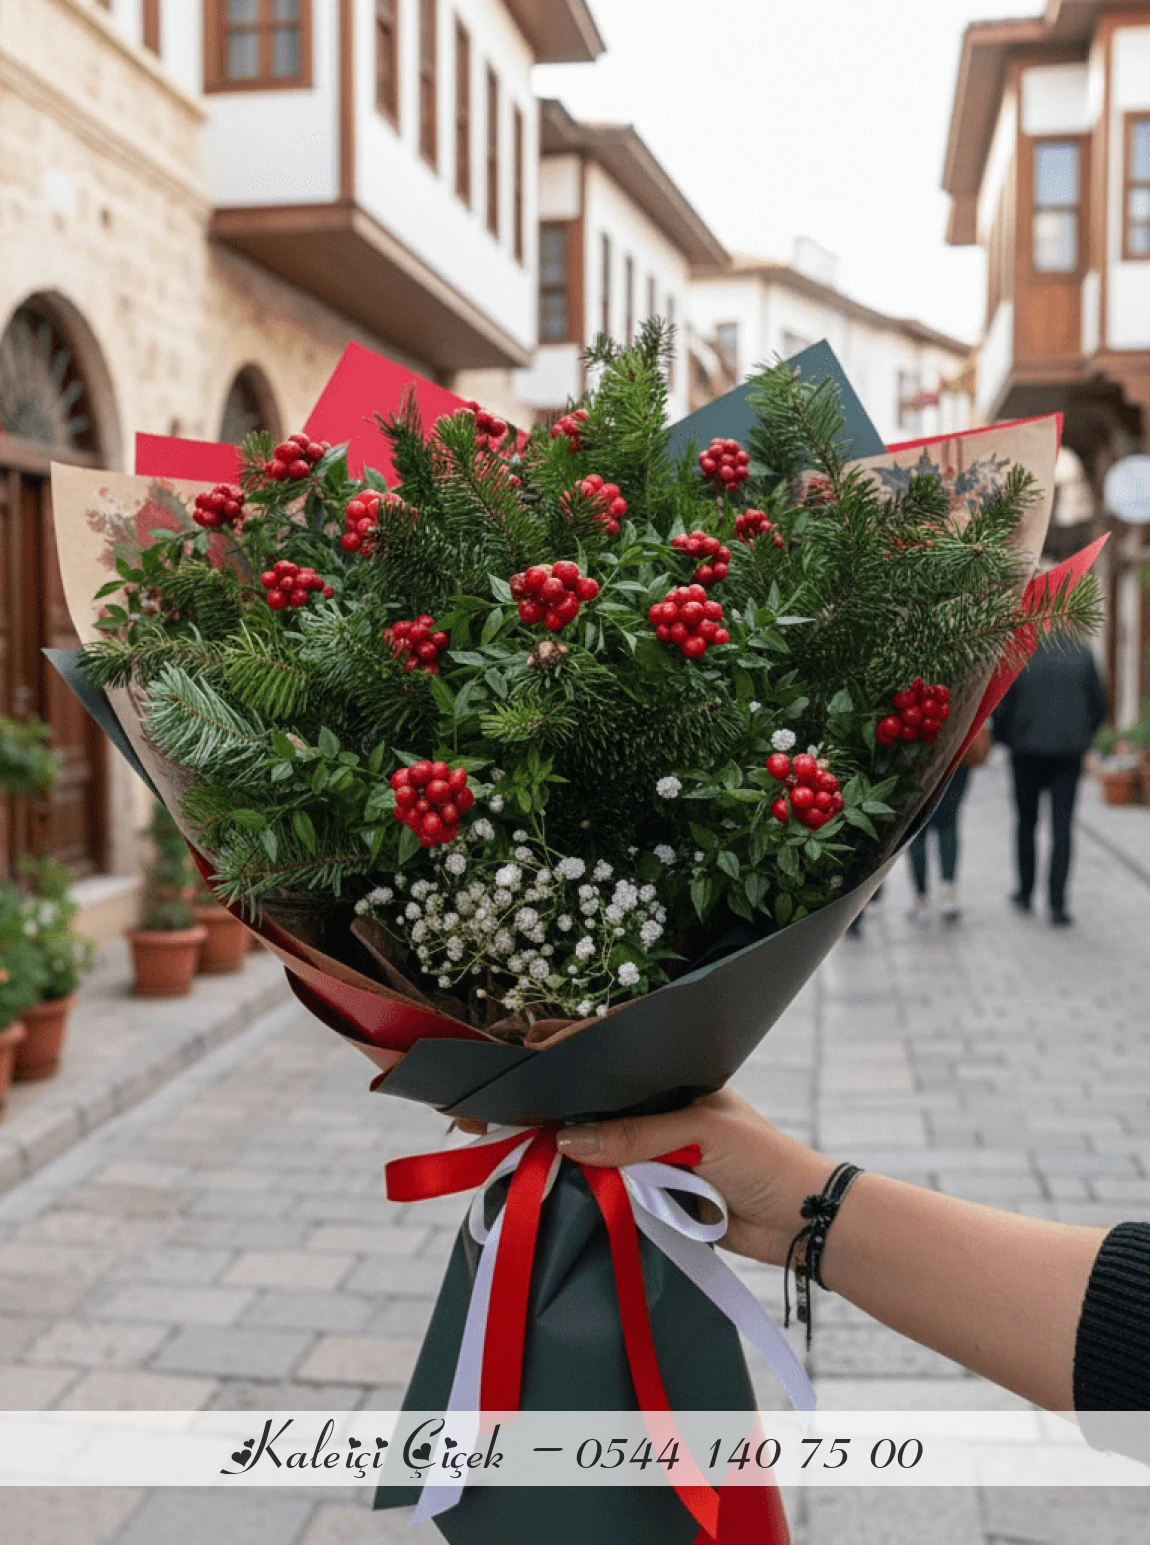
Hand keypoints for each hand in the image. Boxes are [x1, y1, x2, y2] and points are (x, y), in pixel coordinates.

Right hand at [557, 1090, 835, 1267]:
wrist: (800, 1224)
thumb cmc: (762, 1161)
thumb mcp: (698, 1133)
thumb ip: (635, 1135)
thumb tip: (566, 1140)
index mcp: (679, 1088)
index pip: (620, 1084)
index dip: (583, 1090)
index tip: (539, 1096)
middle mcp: (667, 1120)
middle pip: (608, 1122)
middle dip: (578, 1130)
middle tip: (530, 1131)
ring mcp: (664, 1161)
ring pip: (610, 1160)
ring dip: (589, 1168)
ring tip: (540, 1160)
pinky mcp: (663, 1200)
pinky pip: (622, 1195)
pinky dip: (605, 1197)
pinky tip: (571, 1190)